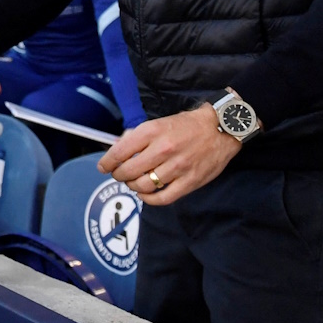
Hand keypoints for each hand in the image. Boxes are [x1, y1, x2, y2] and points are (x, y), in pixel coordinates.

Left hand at [96, 104, 240, 205]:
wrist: (220, 128)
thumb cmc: (185, 125)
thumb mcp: (158, 123)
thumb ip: (136, 136)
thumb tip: (116, 149)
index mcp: (152, 131)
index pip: (120, 151)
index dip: (107, 162)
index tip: (103, 166)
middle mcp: (163, 149)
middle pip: (129, 171)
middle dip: (118, 175)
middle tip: (118, 174)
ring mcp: (177, 167)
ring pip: (143, 185)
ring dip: (132, 186)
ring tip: (133, 182)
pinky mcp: (190, 182)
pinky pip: (163, 198)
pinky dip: (148, 199)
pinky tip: (145, 194)